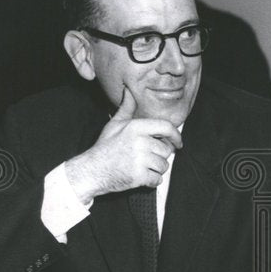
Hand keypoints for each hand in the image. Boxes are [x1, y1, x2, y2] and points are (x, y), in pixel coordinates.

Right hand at [64, 86, 182, 202]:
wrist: (92, 170)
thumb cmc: (105, 147)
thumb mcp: (115, 124)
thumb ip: (127, 108)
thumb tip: (129, 90)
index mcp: (136, 127)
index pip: (166, 127)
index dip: (176, 135)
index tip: (178, 143)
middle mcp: (140, 142)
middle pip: (166, 150)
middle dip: (159, 156)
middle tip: (145, 158)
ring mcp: (140, 160)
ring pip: (164, 166)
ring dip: (156, 169)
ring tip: (141, 166)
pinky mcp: (139, 176)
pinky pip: (158, 179)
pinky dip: (152, 181)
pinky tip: (140, 176)